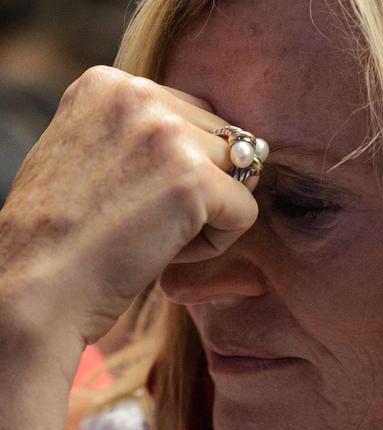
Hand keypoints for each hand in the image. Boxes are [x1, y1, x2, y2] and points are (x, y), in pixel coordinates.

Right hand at [0, 65, 258, 344]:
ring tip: (157, 234)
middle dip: (202, 185)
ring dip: (212, 211)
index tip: (132, 197)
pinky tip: (168, 252)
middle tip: (146, 220)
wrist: (33, 289)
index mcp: (109, 83)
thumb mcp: (92, 151)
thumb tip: (231, 143)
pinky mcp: (193, 180)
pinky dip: (218, 242)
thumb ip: (144, 132)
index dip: (179, 167)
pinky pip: (246, 210)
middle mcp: (138, 94)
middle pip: (224, 140)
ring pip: (240, 172)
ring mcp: (167, 134)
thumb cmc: (63, 234)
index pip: (193, 115)